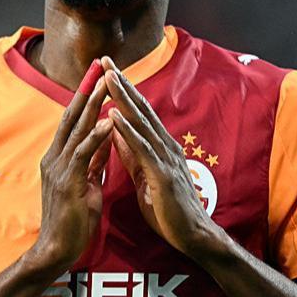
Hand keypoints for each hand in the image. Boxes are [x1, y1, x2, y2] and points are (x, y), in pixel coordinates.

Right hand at [28, 62, 113, 272]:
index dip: (85, 98)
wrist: (57, 251)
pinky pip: (84, 153)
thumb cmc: (72, 222)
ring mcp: (59, 168)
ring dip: (94, 105)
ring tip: (109, 85)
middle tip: (102, 68)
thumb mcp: (87, 184)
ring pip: (78, 129)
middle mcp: (55, 158)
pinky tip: (111, 121)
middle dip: (88, 91)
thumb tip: (106, 140)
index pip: (73, 121)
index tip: (98, 77)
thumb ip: (94, 161)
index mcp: (58, 158)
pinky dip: (98, 135)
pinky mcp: (68, 181)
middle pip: (73, 117)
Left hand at [102, 57, 218, 255]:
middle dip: (121, 83)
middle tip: (105, 60)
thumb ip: (131, 153)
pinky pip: (142, 149)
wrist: (192, 235)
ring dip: (123, 99)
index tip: (105, 71)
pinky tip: (114, 117)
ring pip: (141, 122)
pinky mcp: (163, 174)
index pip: (138, 112)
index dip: (122, 90)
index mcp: (159, 146)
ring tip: (107, 78)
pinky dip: (128, 131)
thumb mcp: (144, 175)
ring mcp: (165, 158)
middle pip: (140, 108)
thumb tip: (115, 131)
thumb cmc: (168, 209)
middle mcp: (164, 145)